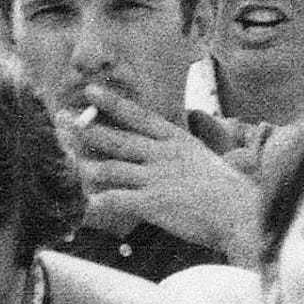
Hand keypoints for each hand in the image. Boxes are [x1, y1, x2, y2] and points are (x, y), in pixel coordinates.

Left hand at [73, 76, 258, 259]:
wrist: (242, 212)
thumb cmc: (231, 192)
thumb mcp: (207, 162)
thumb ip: (186, 156)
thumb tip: (179, 153)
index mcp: (178, 141)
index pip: (140, 116)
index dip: (113, 104)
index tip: (91, 91)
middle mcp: (163, 154)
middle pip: (117, 138)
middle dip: (85, 128)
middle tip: (61, 118)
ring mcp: (156, 177)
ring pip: (110, 167)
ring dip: (83, 164)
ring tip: (61, 159)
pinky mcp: (152, 201)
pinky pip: (115, 200)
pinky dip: (94, 202)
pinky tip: (78, 204)